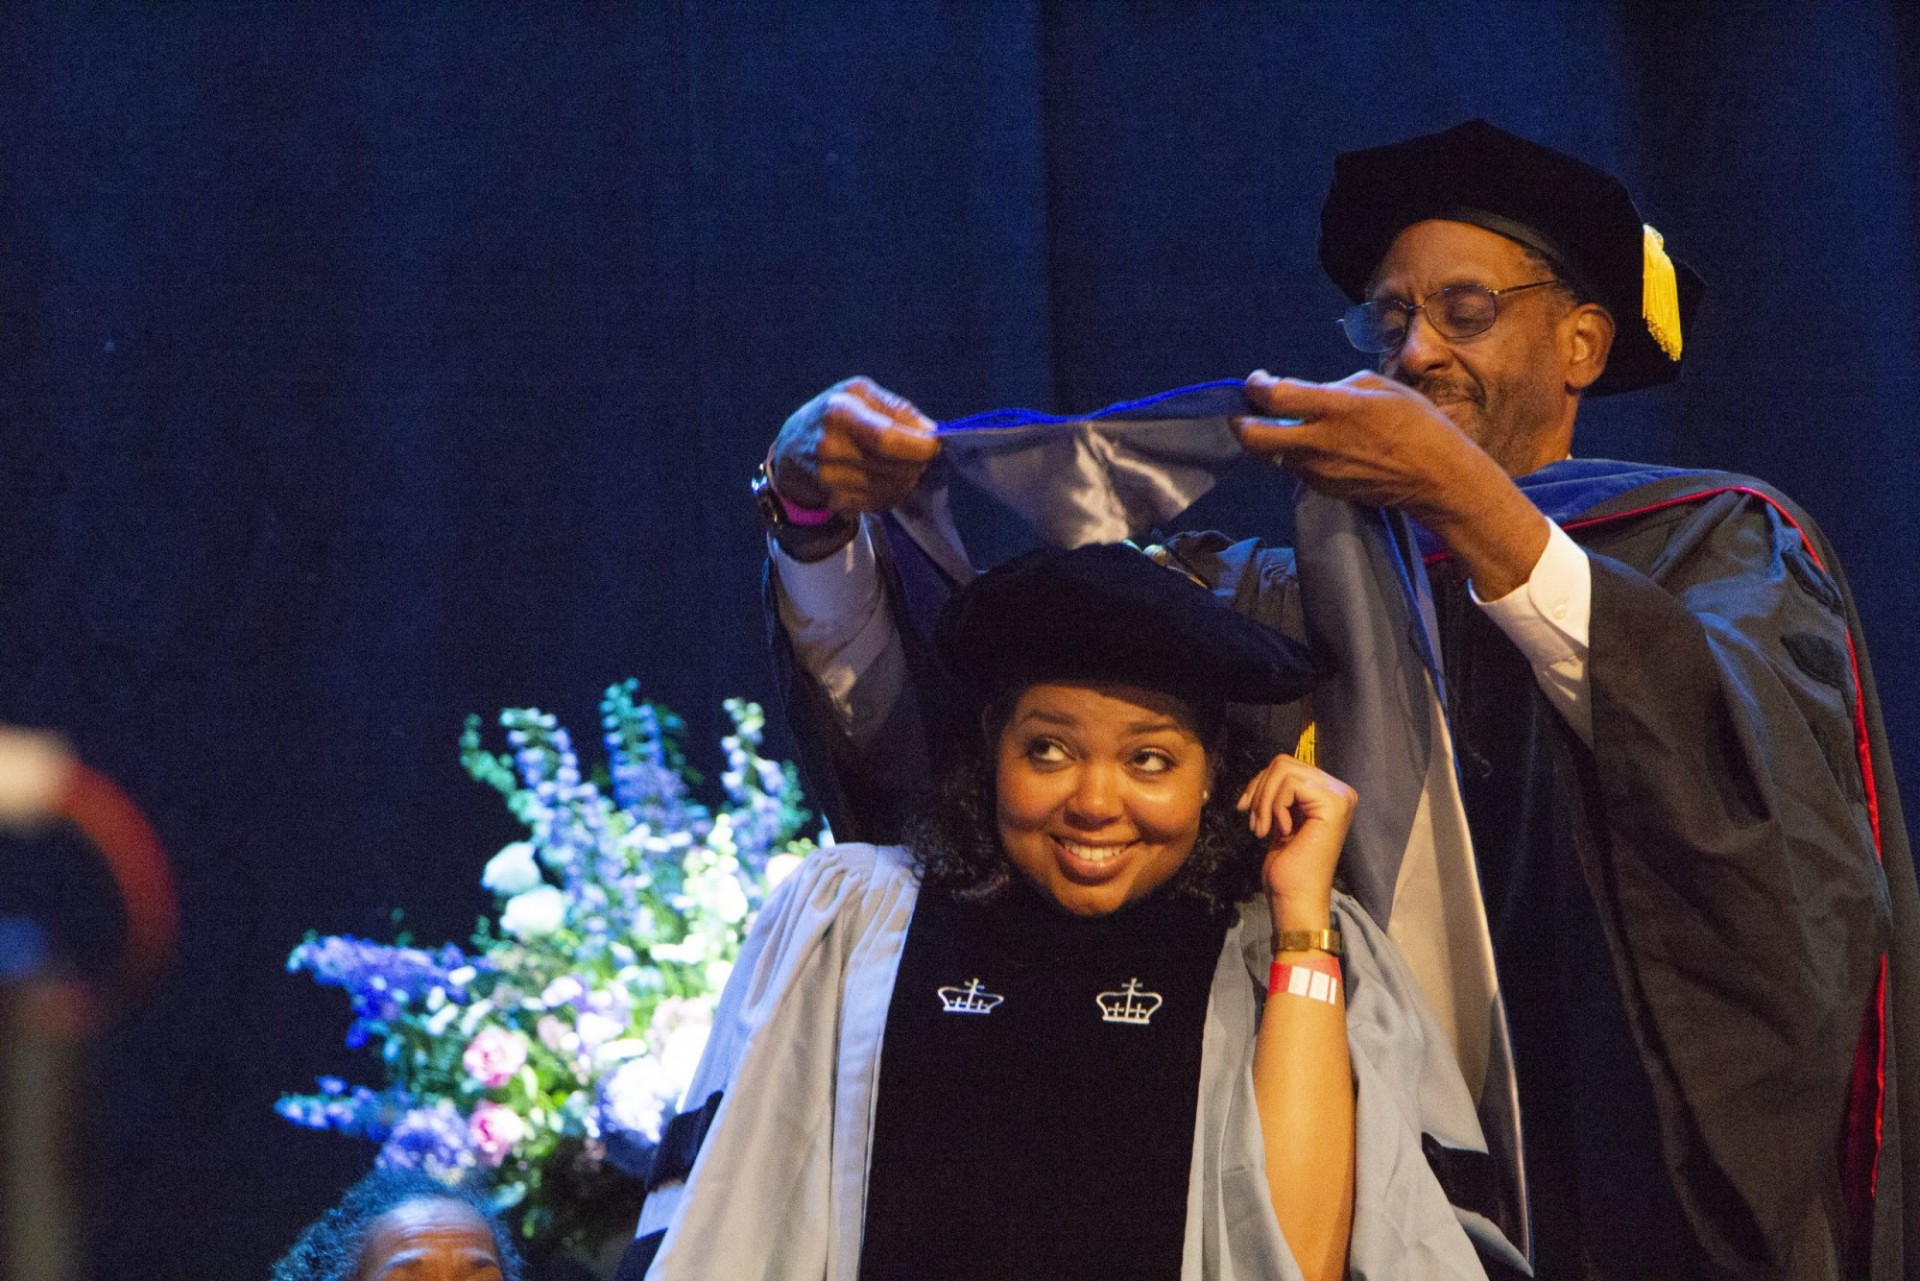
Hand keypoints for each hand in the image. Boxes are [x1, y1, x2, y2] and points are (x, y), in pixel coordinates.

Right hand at [769, 377, 940, 513]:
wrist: (791, 450)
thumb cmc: (832, 414)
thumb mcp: (859, 394)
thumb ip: (897, 408)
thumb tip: (931, 431)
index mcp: (839, 412)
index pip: (886, 439)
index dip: (917, 447)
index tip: (934, 445)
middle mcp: (830, 447)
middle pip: (893, 466)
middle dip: (917, 462)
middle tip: (920, 453)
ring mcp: (830, 478)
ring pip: (891, 487)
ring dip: (907, 478)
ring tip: (902, 464)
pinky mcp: (835, 500)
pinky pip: (880, 502)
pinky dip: (892, 492)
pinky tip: (885, 477)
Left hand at [1231, 369, 1498, 516]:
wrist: (1438, 478)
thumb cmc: (1418, 425)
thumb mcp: (1381, 387)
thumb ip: (1337, 388)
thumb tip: (1312, 395)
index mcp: (1336, 408)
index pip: (1275, 397)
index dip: (1255, 386)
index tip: (1256, 381)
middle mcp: (1319, 443)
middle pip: (1254, 438)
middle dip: (1240, 422)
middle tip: (1245, 412)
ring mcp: (1318, 471)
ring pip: (1273, 455)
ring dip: (1272, 440)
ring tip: (1288, 427)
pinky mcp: (1323, 489)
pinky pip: (1296, 469)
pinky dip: (1296, 456)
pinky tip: (1317, 446)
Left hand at [1237, 753, 1356, 931]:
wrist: (1296, 898)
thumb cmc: (1288, 866)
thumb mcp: (1280, 819)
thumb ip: (1280, 793)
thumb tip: (1263, 773)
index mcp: (1330, 794)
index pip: (1287, 765)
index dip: (1260, 784)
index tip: (1246, 809)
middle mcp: (1341, 791)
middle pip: (1283, 762)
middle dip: (1259, 789)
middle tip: (1253, 822)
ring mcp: (1340, 796)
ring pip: (1283, 769)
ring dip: (1263, 800)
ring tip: (1262, 828)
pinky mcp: (1334, 804)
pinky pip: (1289, 785)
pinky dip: (1274, 806)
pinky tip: (1279, 831)